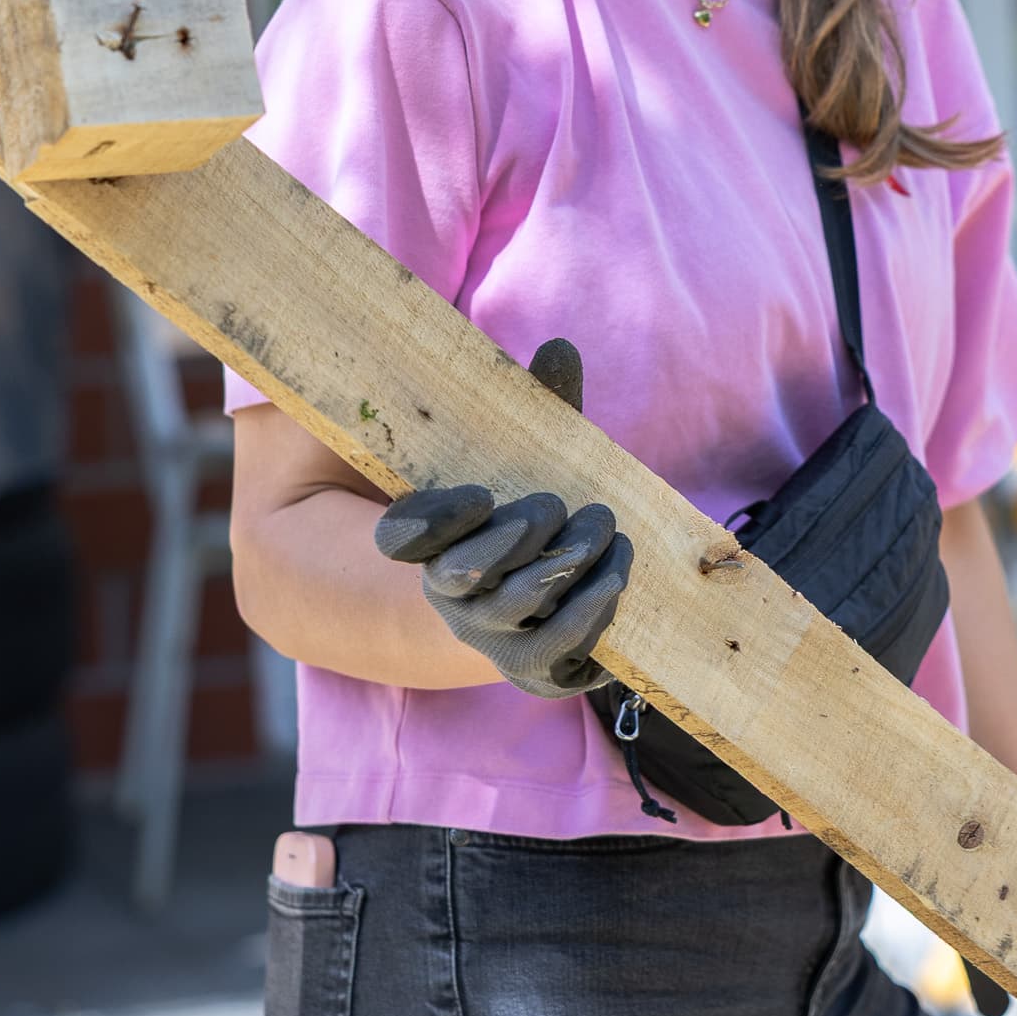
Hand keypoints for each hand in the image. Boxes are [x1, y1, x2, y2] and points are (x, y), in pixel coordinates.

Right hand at [371, 338, 631, 697]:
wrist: (549, 592)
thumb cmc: (532, 504)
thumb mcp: (527, 454)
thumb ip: (536, 406)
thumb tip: (560, 348)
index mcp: (429, 541)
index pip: (400, 538)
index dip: (434, 521)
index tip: (482, 492)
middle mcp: (449, 595)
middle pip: (463, 577)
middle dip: (518, 538)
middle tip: (564, 504)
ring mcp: (490, 636)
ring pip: (515, 614)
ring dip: (567, 571)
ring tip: (608, 530)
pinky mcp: (535, 667)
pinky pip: (556, 655)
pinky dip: (589, 616)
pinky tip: (616, 575)